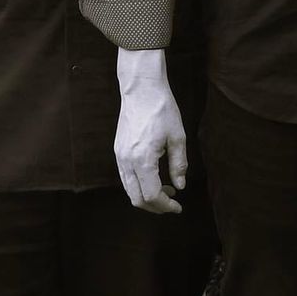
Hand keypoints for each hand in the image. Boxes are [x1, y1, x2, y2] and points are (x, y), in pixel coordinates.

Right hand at [115, 54, 185, 213]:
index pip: (152, 195)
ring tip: (165, 190)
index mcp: (143, 160)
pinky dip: (138, 184)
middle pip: (137, 198)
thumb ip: (179, 164)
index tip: (178, 207)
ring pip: (129, 189)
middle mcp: (127, 161)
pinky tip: (153, 177)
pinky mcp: (117, 150)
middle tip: (172, 203)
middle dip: (155, 206)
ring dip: (146, 196)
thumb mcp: (178, 137)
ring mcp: (119, 156)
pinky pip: (125, 177)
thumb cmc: (162, 109)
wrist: (141, 89)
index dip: (165, 206)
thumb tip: (179, 186)